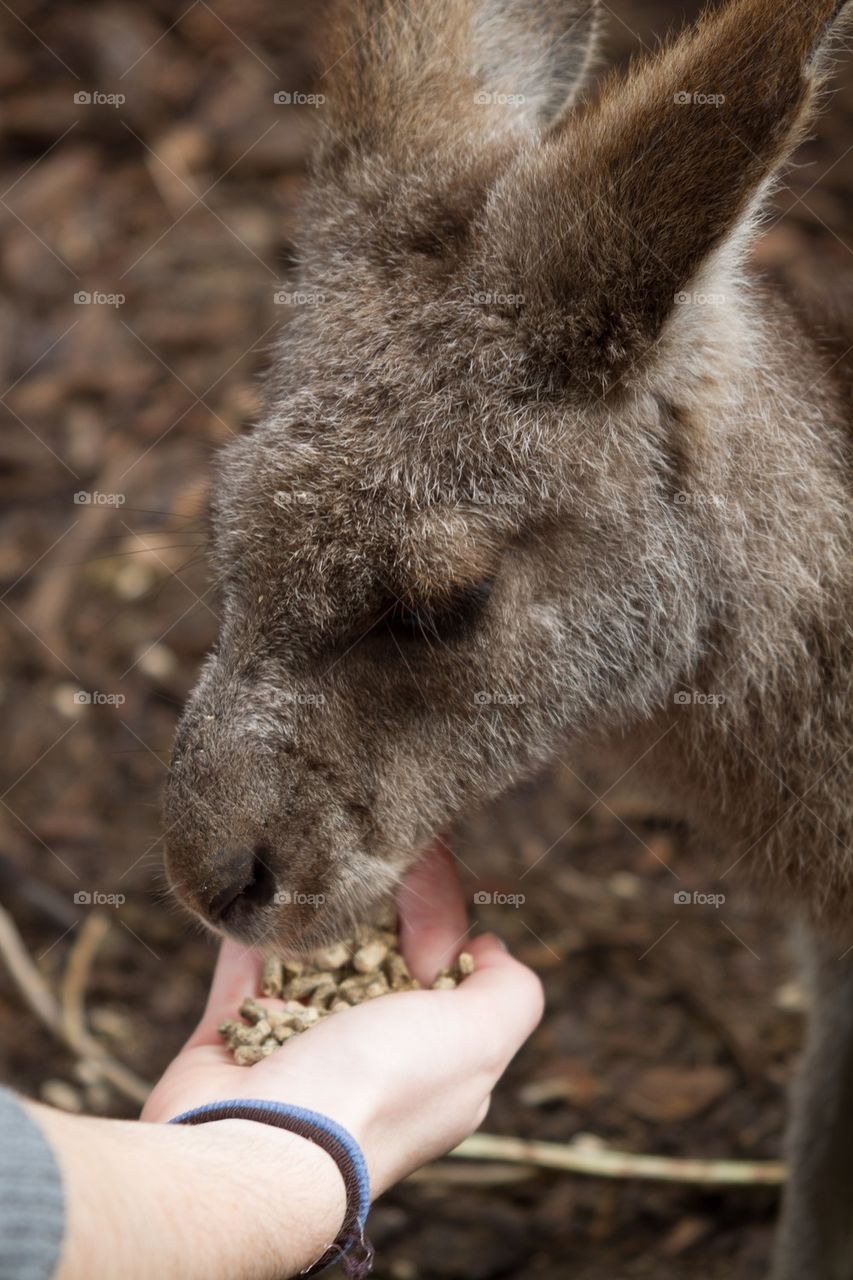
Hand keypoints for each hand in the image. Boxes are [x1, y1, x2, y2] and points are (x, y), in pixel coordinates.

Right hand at [143, 843, 543, 1194]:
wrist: (260, 1148)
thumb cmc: (378, 1088)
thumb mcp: (480, 1038)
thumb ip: (509, 992)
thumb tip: (489, 949)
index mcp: (433, 1067)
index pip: (447, 981)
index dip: (441, 926)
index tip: (426, 873)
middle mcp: (368, 1064)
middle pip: (378, 967)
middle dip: (376, 913)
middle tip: (369, 852)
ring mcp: (296, 1057)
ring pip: (311, 967)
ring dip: (314, 919)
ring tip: (316, 859)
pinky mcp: (231, 1044)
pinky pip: (246, 973)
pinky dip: (254, 935)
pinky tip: (265, 889)